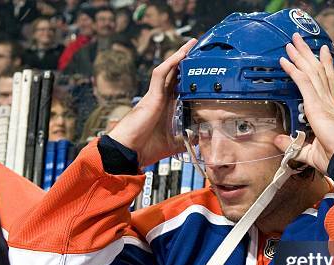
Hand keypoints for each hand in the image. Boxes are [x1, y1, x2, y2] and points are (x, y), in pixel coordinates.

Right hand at [108, 38, 196, 166]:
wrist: (129, 151)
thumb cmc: (146, 147)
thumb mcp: (174, 142)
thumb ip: (188, 138)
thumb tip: (203, 138)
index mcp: (167, 108)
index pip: (180, 87)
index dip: (190, 78)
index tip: (204, 71)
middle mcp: (161, 98)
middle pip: (175, 74)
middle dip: (187, 62)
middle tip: (200, 49)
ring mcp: (156, 95)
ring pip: (169, 70)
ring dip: (180, 55)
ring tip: (192, 43)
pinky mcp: (151, 95)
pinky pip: (161, 74)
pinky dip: (171, 62)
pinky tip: (182, 53)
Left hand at [274, 33, 333, 173]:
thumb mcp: (310, 153)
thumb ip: (294, 146)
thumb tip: (279, 141)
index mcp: (332, 111)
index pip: (327, 83)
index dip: (325, 66)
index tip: (323, 53)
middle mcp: (329, 103)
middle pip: (318, 72)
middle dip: (309, 54)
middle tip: (300, 40)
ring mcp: (324, 102)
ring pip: (311, 72)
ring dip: (300, 55)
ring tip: (292, 42)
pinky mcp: (317, 106)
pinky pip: (304, 82)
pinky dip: (294, 70)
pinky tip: (286, 60)